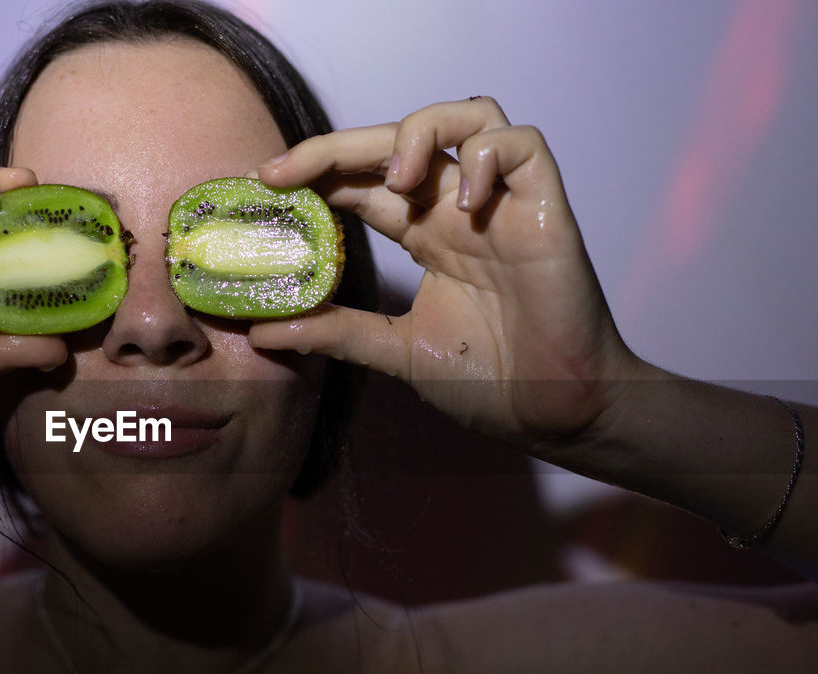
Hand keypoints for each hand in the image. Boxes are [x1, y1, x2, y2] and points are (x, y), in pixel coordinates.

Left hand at [248, 97, 640, 447]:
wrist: (555, 412)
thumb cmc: (491, 380)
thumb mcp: (395, 351)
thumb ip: (336, 332)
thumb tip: (262, 330)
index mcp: (424, 234)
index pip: (363, 179)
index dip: (316, 170)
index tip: (263, 185)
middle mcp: (457, 208)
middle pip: (397, 140)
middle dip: (336, 146)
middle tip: (284, 172)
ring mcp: (502, 204)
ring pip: (466, 117)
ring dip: (420, 131)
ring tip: (396, 179)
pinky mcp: (545, 209)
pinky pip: (523, 145)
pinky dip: (488, 156)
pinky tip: (464, 203)